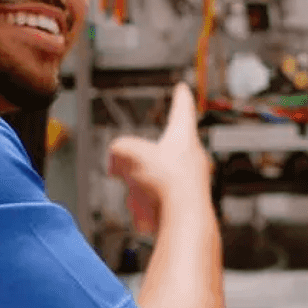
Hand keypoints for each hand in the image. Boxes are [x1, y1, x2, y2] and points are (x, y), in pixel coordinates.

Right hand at [105, 83, 211, 237]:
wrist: (184, 219)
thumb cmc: (167, 184)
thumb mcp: (128, 153)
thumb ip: (118, 149)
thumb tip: (116, 159)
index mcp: (183, 137)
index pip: (183, 109)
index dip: (180, 97)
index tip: (183, 88)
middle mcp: (192, 158)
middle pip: (161, 150)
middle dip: (141, 160)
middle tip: (130, 165)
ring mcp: (191, 182)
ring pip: (156, 179)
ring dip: (141, 188)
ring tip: (138, 197)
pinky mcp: (186, 204)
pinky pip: (159, 202)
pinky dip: (148, 207)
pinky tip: (145, 214)